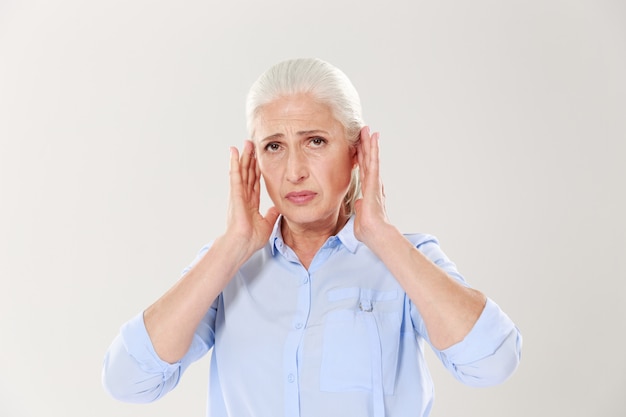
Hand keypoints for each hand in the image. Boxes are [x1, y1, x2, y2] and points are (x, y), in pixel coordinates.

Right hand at [225, 140, 279, 253]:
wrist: (242, 245)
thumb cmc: (250, 239)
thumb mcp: (266, 224)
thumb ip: (271, 215)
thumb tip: (277, 208)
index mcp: (250, 203)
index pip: (255, 182)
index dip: (257, 170)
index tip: (259, 159)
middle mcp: (243, 196)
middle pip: (248, 173)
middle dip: (250, 159)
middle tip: (252, 145)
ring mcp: (238, 194)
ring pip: (242, 171)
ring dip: (243, 156)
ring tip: (245, 143)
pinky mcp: (235, 194)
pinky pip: (236, 175)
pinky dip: (234, 163)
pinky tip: (234, 152)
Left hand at [353, 127, 391, 245]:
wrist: (375, 234)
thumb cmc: (369, 230)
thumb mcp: (360, 217)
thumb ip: (359, 208)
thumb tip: (358, 203)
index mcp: (368, 191)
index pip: (363, 171)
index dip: (362, 158)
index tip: (360, 147)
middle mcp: (373, 184)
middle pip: (367, 161)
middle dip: (365, 146)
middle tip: (365, 132)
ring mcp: (374, 182)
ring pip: (371, 158)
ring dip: (369, 143)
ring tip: (369, 130)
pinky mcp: (374, 182)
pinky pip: (373, 162)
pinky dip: (373, 150)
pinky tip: (373, 138)